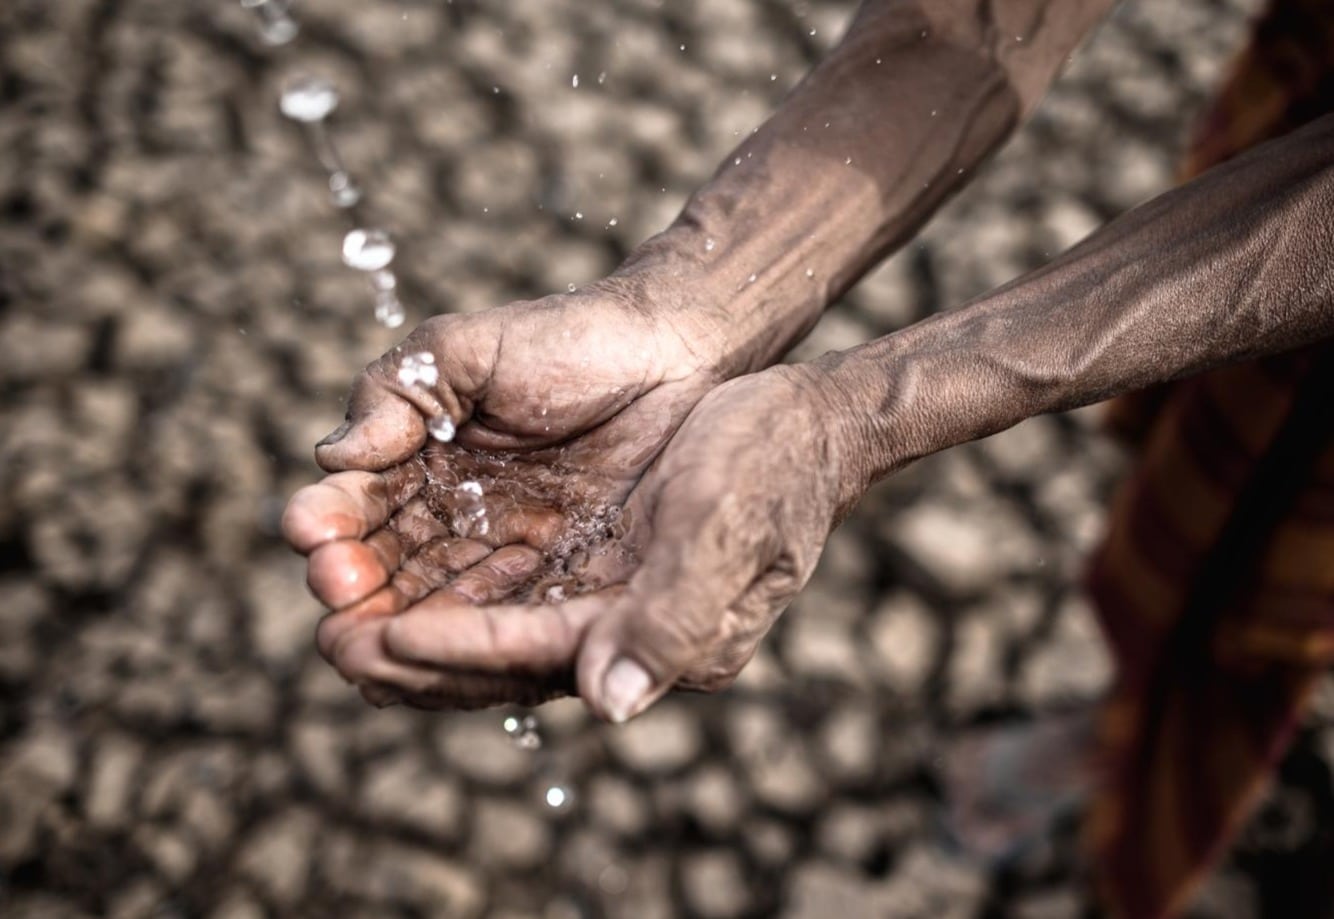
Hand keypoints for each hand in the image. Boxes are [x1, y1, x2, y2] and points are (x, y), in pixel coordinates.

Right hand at [283, 282, 726, 705]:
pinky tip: (447, 655)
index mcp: (421, 470)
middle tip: (332, 603)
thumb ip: (397, 397)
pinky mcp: (568, 589)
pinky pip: (517, 628)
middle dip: (353, 595)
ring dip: (402, 635)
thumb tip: (331, 456)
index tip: (310, 533)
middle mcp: (458, 526)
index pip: (359, 510)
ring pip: (442, 615)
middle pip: (389, 578)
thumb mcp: (466, 353)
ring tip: (369, 647)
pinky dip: (478, 649)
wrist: (675, 354)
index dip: (330, 525)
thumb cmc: (569, 340)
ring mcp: (512, 562)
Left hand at [342, 365, 857, 718]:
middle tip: (332, 642)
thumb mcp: (728, 531)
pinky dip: (445, 587)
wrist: (800, 424)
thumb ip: (672, 622)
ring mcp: (601, 595)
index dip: (455, 650)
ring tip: (341, 612)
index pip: (533, 655)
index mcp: (653, 634)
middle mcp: (618, 630)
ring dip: (413, 621)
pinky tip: (397, 576)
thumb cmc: (770, 468)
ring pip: (487, 627)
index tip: (380, 639)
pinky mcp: (591, 561)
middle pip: (495, 659)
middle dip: (412, 654)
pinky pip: (502, 590)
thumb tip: (607, 706)